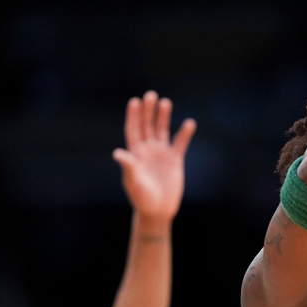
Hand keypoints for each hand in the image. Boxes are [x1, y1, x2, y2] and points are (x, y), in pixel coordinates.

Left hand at [112, 91, 195, 220]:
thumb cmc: (142, 199)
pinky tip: (189, 122)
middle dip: (148, 111)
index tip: (135, 101)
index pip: (133, 130)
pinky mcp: (174, 160)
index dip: (133, 116)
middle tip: (151, 95)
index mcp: (135, 154)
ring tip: (166, 102)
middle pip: (147, 126)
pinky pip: (180, 143)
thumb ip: (128, 166)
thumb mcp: (133, 182)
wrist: (157, 211)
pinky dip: (184, 133)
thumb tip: (118, 153)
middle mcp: (147, 150)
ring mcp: (161, 154)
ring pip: (161, 130)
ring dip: (163, 116)